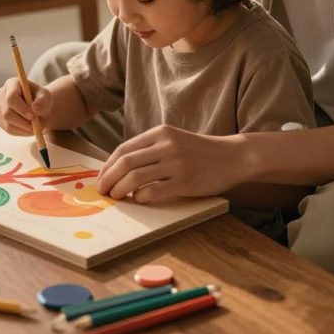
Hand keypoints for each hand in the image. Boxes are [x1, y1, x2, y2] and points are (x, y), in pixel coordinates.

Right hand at [0, 78, 52, 134]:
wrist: (38, 107)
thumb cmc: (41, 99)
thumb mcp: (46, 96)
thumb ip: (43, 101)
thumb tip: (35, 109)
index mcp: (11, 84)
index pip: (11, 97)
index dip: (21, 108)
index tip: (33, 116)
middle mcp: (1, 95)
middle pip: (6, 112)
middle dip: (22, 121)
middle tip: (35, 126)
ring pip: (8, 123)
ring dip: (23, 128)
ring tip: (35, 126)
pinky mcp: (1, 120)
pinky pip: (9, 130)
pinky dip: (21, 132)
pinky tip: (29, 128)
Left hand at [96, 124, 249, 202]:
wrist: (232, 156)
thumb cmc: (200, 151)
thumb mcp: (174, 140)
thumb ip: (151, 149)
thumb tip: (121, 168)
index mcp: (160, 133)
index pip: (124, 148)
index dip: (108, 165)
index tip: (101, 178)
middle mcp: (166, 145)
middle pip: (126, 162)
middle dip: (109, 178)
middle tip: (102, 191)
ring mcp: (175, 163)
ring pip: (136, 177)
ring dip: (120, 189)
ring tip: (116, 197)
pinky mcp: (184, 181)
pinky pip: (154, 191)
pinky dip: (141, 197)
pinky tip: (139, 200)